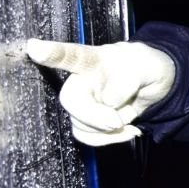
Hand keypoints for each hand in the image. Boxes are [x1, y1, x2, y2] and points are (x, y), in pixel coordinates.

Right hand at [26, 39, 175, 145]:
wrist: (153, 84)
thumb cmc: (146, 67)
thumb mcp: (150, 65)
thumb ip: (131, 78)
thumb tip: (108, 100)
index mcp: (95, 60)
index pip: (73, 55)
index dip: (53, 53)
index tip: (35, 48)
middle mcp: (82, 80)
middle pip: (71, 100)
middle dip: (94, 116)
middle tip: (117, 122)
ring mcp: (82, 101)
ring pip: (79, 123)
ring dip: (107, 130)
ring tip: (127, 121)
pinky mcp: (86, 120)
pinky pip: (86, 136)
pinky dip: (107, 140)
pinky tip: (127, 130)